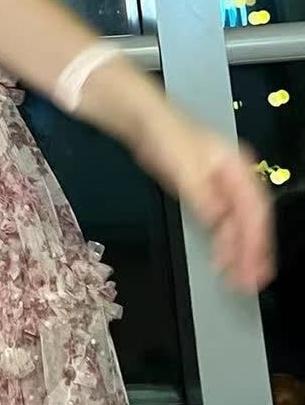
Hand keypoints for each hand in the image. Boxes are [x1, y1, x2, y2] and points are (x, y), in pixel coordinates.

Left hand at [131, 109, 275, 293]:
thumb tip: (217, 219)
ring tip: (240, 280)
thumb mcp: (186, 167)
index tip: (258, 264)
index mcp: (238, 169)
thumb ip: (203, 196)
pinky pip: (221, 226)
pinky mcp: (208, 196)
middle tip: (251, 281)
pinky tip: (223, 261)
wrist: (147, 123)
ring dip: (238, 254)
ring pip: (236, 227)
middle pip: (250, 222)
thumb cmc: (169, 134)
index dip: (258, 241)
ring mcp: (223, 189)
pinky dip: (223, 245)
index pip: (256, 211)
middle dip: (252, 254)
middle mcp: (235, 180)